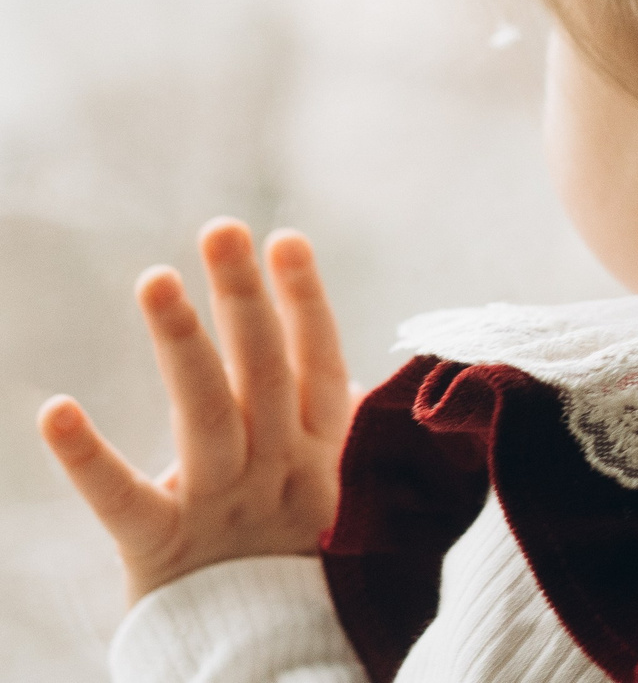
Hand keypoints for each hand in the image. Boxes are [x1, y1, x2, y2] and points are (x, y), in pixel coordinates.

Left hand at [38, 220, 353, 605]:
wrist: (269, 665)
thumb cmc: (290, 563)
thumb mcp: (324, 492)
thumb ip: (330, 430)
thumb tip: (352, 368)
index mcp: (322, 457)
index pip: (319, 364)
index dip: (305, 301)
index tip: (286, 239)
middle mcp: (281, 473)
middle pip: (265, 374)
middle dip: (244, 298)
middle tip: (220, 229)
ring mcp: (226, 510)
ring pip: (209, 417)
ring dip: (184, 345)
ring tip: (156, 280)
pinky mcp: (163, 552)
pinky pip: (124, 501)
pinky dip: (88, 458)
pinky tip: (54, 411)